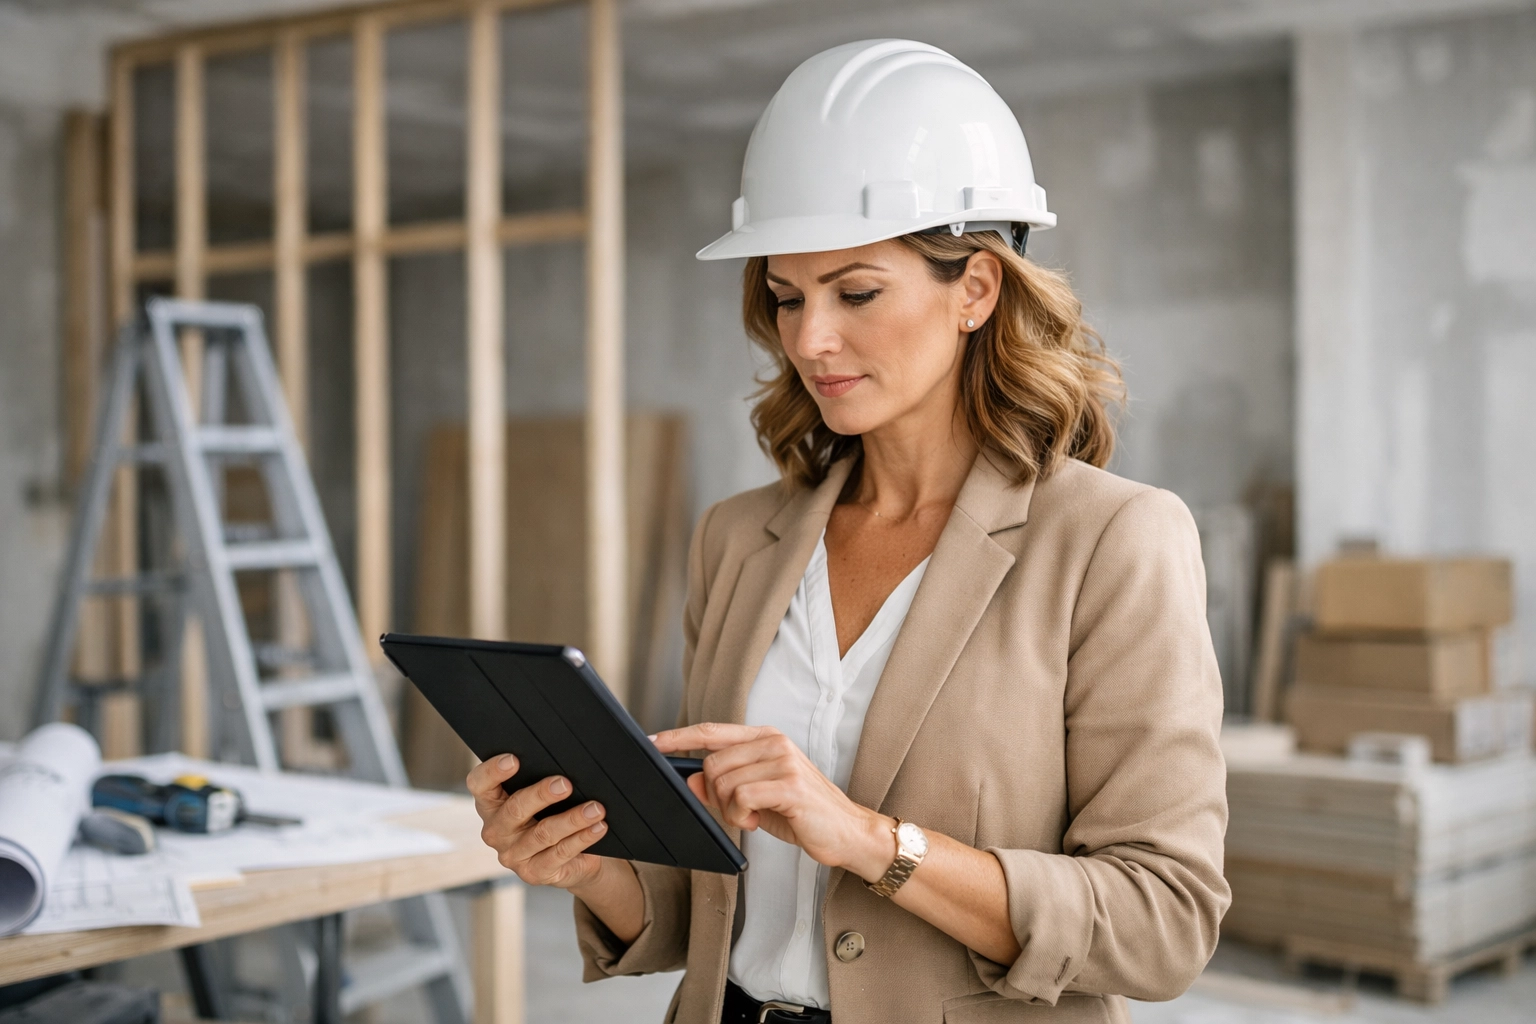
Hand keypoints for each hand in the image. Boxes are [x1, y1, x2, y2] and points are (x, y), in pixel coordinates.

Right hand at [467, 755, 611, 889]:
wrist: (572, 858)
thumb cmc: (553, 815)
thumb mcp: (542, 798)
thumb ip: (540, 780)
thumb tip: (563, 765)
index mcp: (491, 804)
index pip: (479, 784)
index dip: (492, 771)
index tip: (514, 759)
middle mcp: (496, 831)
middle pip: (514, 809)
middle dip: (542, 794)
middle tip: (565, 784)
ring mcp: (513, 855)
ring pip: (543, 833)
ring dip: (573, 819)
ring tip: (596, 808)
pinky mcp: (533, 873)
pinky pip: (560, 853)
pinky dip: (582, 838)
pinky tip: (598, 827)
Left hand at [651, 723, 894, 879]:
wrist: (847, 832)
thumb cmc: (802, 814)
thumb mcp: (756, 798)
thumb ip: (724, 786)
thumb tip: (690, 781)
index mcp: (765, 738)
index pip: (711, 731)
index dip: (679, 737)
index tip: (652, 743)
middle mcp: (773, 742)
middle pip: (712, 763)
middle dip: (714, 795)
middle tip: (736, 813)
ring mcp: (783, 760)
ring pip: (723, 782)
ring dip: (729, 810)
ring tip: (751, 817)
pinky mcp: (789, 784)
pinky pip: (740, 797)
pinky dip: (740, 816)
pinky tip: (756, 822)